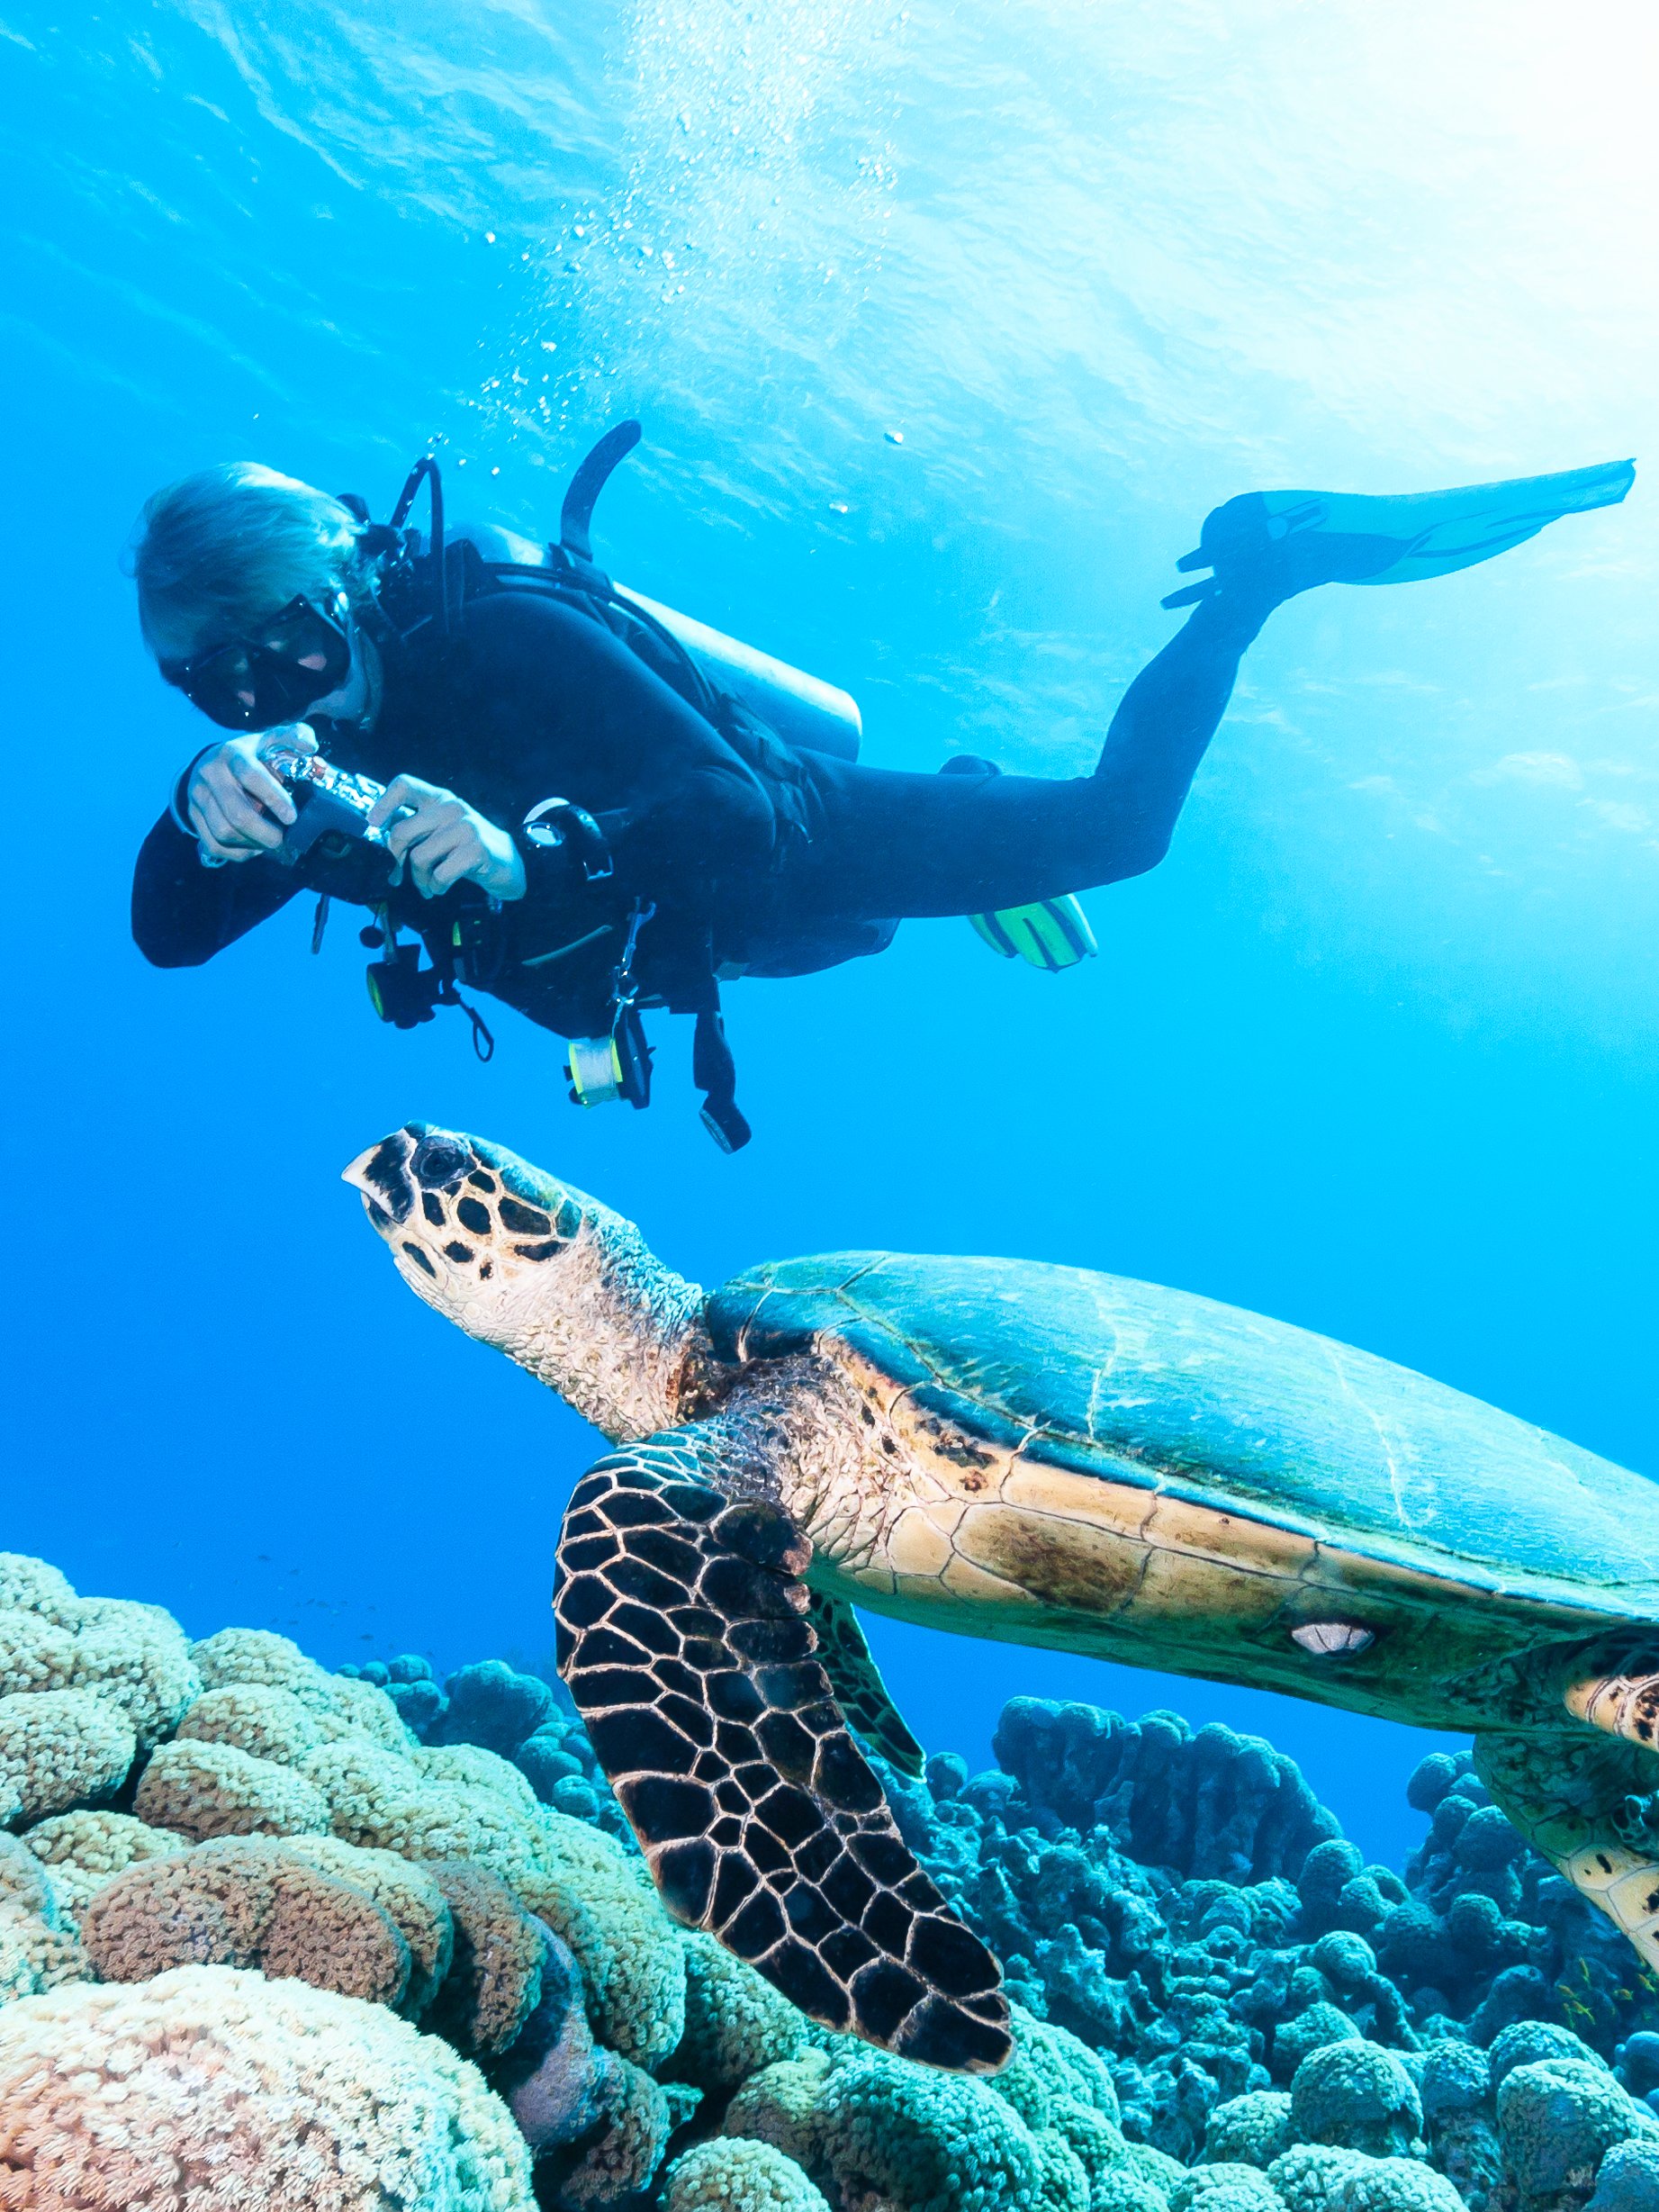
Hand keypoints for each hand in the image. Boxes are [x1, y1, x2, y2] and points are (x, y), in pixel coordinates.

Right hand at [187, 728, 311, 862]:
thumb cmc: (250, 754)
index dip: (274, 798)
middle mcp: (210, 774)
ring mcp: (197, 796)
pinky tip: (253, 848)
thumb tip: (310, 746)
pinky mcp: (192, 815)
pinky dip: (236, 853)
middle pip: (237, 813)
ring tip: (270, 842)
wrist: (210, 761)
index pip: (251, 776)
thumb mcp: (271, 739)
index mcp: (232, 754)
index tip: (292, 817)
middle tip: (284, 839)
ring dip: (252, 844)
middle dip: (266, 833)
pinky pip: (213, 844)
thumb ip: (294, 736)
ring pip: (224, 832)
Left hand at [367, 776, 526, 901]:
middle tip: (398, 874)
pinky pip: (440, 874)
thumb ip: (415, 832)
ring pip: (419, 858)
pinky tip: (441, 887)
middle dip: (395, 858)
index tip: (373, 822)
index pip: (405, 784)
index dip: (384, 802)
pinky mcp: (476, 849)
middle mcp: (451, 807)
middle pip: (402, 830)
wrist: (507, 863)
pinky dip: (437, 886)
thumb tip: (386, 852)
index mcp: (439, 798)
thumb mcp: (440, 832)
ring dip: (419, 879)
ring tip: (428, 885)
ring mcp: (466, 827)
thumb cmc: (466, 848)